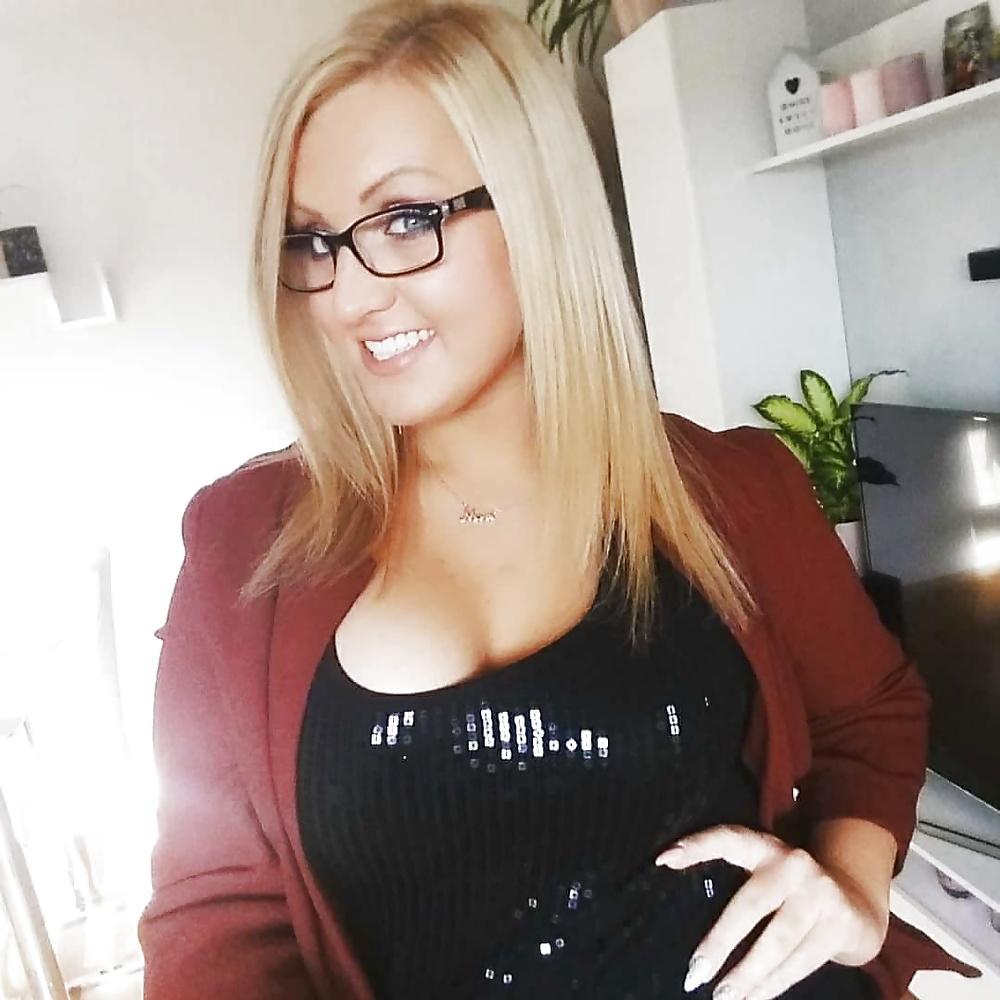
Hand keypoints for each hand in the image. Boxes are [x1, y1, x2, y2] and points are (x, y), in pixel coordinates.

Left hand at [655, 824, 888, 999]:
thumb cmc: (790, 893)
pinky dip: (773, 984)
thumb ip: (731, 881)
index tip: (662, 861)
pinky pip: (800, 961)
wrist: (856, 902)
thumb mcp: (763, 875)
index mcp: (765, 848)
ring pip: (777, 941)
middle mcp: (793, 864)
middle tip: (694, 974)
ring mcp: (820, 893)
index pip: (727, 838)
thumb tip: (679, 900)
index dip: (696, 846)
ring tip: (721, 997)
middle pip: (750, 905)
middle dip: (720, 943)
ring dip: (747, 975)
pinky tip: (752, 998)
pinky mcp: (839, 924)